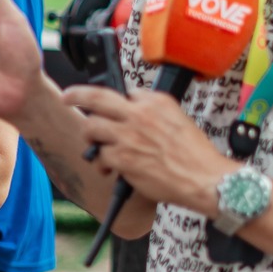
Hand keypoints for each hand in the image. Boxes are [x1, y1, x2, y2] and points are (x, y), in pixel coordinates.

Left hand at [60, 83, 228, 211]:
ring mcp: (128, 135)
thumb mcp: (179, 120)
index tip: (104, 104)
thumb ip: (154, 113)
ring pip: (91, 127)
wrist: (204, 179)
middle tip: (68, 97)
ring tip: (94, 145)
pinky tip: (109, 168)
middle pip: (96, 97)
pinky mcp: (122, 158)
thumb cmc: (195, 155)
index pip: (123, 92)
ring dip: (89, 137)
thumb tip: (134, 111)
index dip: (113, 102)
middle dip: (76, 95)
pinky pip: (100, 155)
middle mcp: (140, 114)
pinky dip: (101, 163)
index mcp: (156, 102)